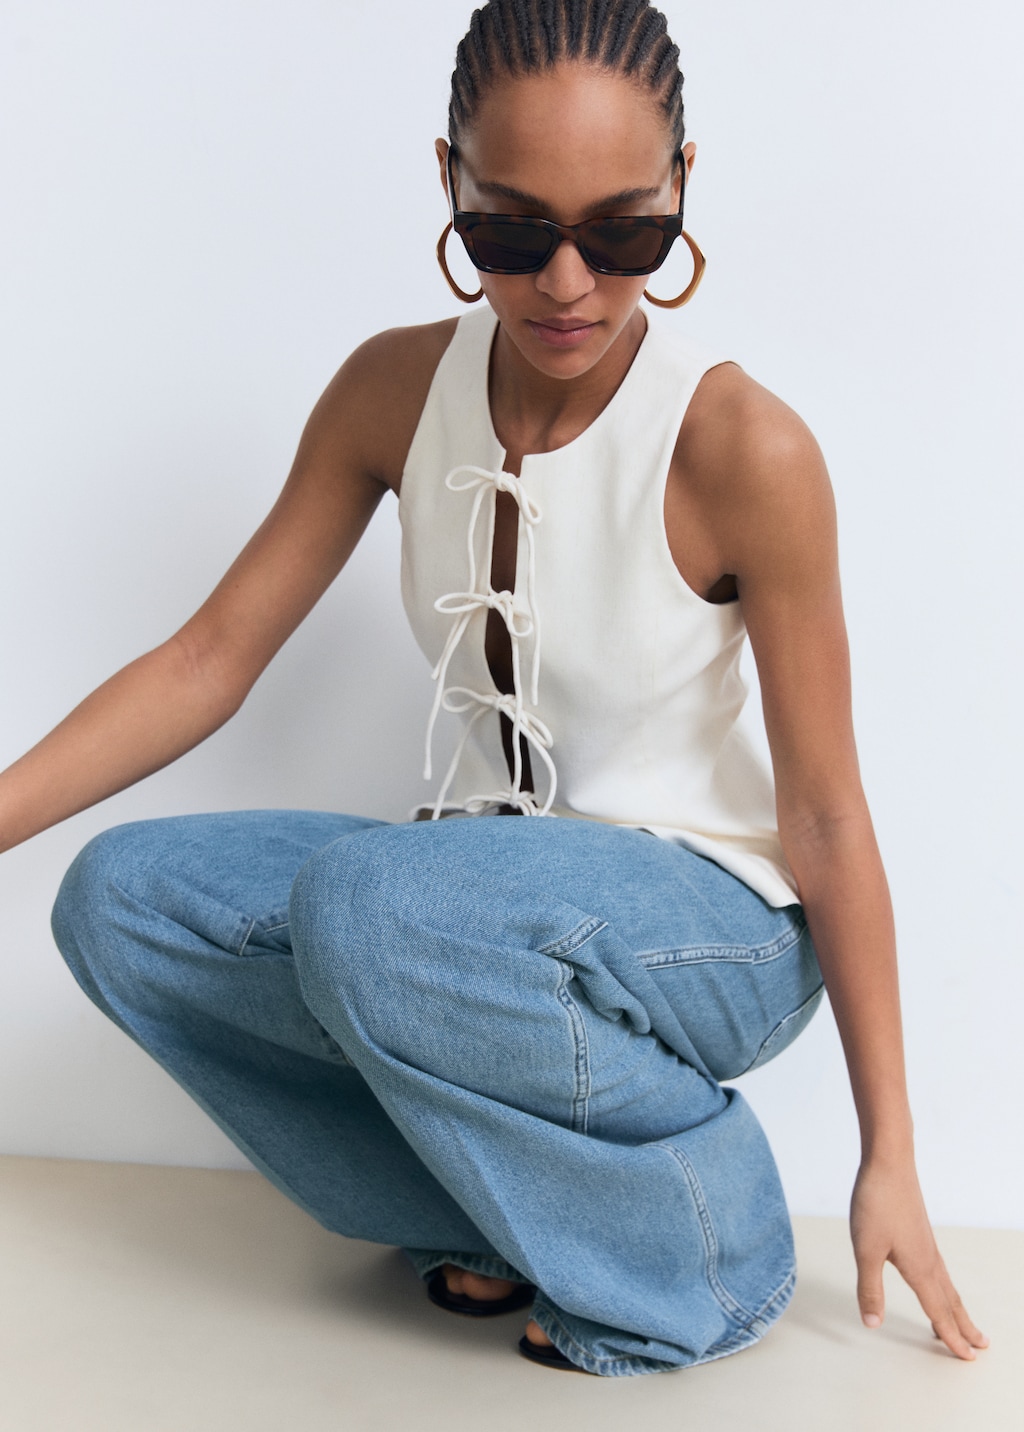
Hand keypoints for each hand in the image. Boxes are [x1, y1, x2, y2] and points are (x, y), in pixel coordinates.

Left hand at [850, 1156, 988, 1359]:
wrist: (889, 1162)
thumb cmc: (876, 1203)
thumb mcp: (865, 1249)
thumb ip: (869, 1288)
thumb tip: (872, 1323)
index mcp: (919, 1268)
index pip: (938, 1311)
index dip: (951, 1337)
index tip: (967, 1358)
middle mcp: (929, 1259)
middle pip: (951, 1301)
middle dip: (965, 1326)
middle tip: (982, 1348)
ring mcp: (927, 1244)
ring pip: (947, 1284)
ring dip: (957, 1307)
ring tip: (965, 1324)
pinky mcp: (920, 1231)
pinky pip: (938, 1269)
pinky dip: (944, 1287)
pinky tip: (936, 1282)